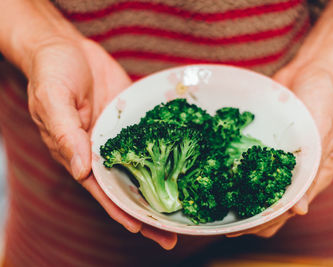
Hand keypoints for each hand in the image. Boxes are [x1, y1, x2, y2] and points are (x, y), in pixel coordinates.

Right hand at [27, 36, 176, 248]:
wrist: (65, 46)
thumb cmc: (51, 72)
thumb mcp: (52, 99)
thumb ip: (65, 134)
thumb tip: (80, 170)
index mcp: (78, 153)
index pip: (102, 190)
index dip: (121, 211)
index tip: (141, 229)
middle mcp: (101, 151)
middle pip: (126, 188)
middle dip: (147, 212)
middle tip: (174, 233)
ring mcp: (120, 138)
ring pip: (143, 170)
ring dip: (162, 190)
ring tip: (186, 208)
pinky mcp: (133, 122)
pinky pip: (152, 141)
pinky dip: (167, 156)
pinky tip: (186, 167)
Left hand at [227, 63, 332, 237]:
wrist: (315, 68)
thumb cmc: (326, 97)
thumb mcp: (323, 133)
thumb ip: (312, 170)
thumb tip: (299, 211)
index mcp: (312, 176)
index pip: (284, 212)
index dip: (261, 223)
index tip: (235, 230)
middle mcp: (294, 172)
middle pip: (268, 204)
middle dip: (245, 215)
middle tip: (218, 218)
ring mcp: (278, 157)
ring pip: (256, 185)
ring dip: (238, 195)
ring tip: (214, 201)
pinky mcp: (266, 142)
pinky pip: (249, 160)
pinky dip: (237, 170)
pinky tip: (217, 172)